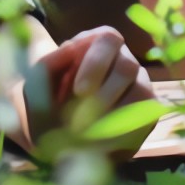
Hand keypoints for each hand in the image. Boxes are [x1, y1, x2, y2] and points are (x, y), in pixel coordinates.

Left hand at [19, 26, 155, 158]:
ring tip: (89, 136)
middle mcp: (122, 59)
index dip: (97, 63)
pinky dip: (123, 133)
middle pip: (128, 65)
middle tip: (82, 121)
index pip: (108, 39)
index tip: (79, 90)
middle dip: (105, 95)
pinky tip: (102, 145)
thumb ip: (47, 64)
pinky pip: (146, 117)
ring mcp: (139, 84)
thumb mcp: (37, 86)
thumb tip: (70, 48)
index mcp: (96, 44)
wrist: (55, 139)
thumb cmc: (47, 103)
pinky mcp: (148, 111)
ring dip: (114, 116)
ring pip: (141, 91)